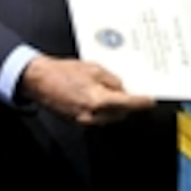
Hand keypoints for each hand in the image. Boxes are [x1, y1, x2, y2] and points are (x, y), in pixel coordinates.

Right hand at [18, 54, 154, 124]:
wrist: (39, 80)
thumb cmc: (62, 72)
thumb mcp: (94, 68)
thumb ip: (112, 80)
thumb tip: (123, 89)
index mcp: (98, 99)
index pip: (128, 104)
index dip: (141, 103)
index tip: (150, 101)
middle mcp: (92, 114)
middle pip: (121, 113)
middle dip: (127, 104)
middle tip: (130, 91)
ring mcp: (84, 121)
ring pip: (110, 117)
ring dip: (115, 107)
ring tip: (110, 91)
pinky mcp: (77, 122)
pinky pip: (98, 118)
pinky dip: (102, 109)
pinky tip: (98, 96)